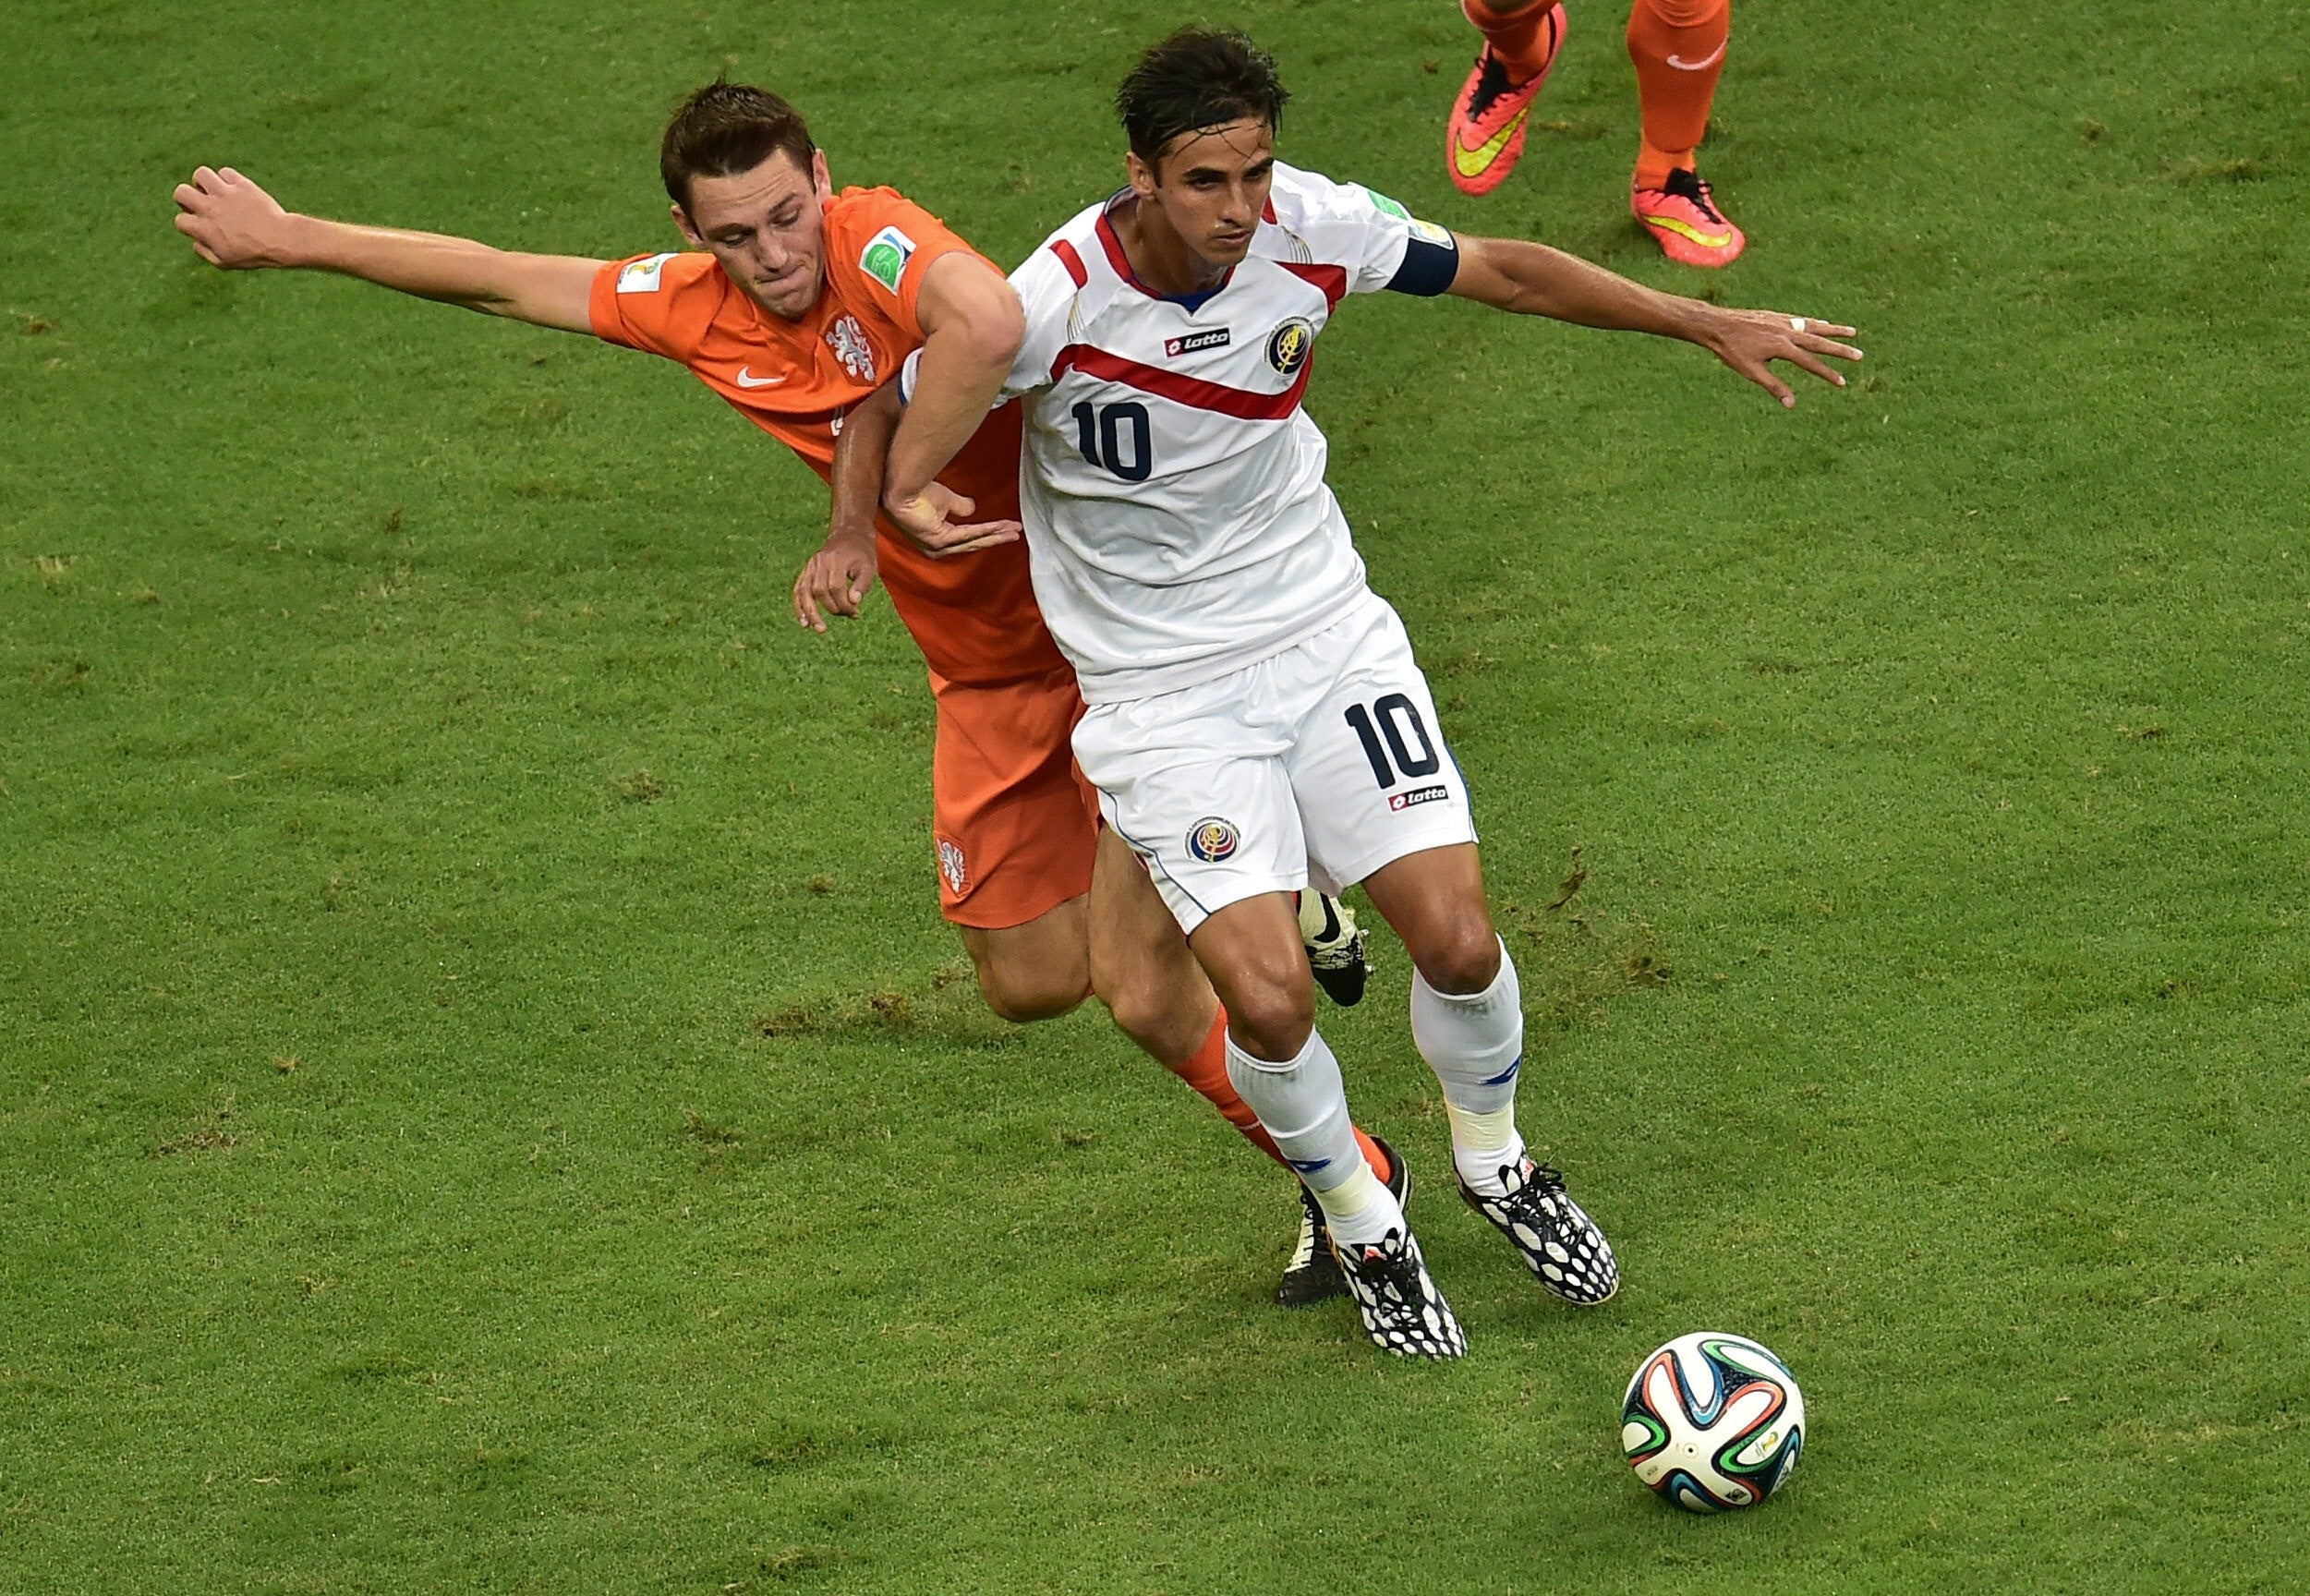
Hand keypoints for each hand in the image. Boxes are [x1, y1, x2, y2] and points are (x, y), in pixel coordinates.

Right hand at [173, 166, 298, 268]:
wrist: (281, 240)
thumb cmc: (254, 254)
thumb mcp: (226, 262)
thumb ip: (205, 251)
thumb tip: (195, 240)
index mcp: (204, 229)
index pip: (180, 220)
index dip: (188, 223)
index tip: (202, 226)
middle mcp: (210, 208)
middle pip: (181, 192)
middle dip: (186, 198)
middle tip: (202, 205)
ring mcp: (225, 194)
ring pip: (200, 174)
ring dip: (204, 182)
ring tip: (215, 191)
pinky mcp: (241, 185)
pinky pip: (225, 172)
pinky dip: (227, 178)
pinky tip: (235, 189)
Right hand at [792, 532, 879, 632]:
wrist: (849, 535)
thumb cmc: (862, 555)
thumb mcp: (869, 567)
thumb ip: (862, 585)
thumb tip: (853, 602)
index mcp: (835, 559)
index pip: (835, 587)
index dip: (844, 604)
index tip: (856, 613)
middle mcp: (819, 562)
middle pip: (819, 591)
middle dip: (832, 608)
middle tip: (846, 616)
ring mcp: (810, 566)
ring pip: (804, 591)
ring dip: (810, 613)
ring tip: (818, 629)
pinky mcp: (806, 571)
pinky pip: (798, 590)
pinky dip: (799, 607)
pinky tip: (804, 623)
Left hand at [881, 482, 1022, 558]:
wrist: (901, 487)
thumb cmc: (917, 492)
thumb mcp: (947, 500)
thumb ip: (961, 507)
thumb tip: (973, 510)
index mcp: (938, 538)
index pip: (968, 537)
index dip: (987, 532)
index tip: (1006, 527)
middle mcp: (938, 546)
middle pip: (973, 543)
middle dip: (996, 537)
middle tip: (1017, 533)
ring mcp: (937, 546)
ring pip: (973, 540)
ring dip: (995, 535)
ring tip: (1015, 531)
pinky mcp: (939, 540)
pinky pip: (968, 534)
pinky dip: (986, 530)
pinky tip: (1001, 526)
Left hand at [1693, 308, 1862, 408]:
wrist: (1717, 324)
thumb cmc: (1732, 351)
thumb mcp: (1752, 372)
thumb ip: (1774, 386)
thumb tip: (1792, 404)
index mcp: (1783, 348)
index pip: (1811, 363)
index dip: (1828, 374)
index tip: (1842, 382)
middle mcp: (1787, 332)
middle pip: (1820, 342)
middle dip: (1840, 350)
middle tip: (1859, 356)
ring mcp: (1783, 322)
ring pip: (1814, 326)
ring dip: (1834, 331)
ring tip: (1852, 332)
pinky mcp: (1777, 316)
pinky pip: (1801, 320)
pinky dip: (1815, 323)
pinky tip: (1822, 324)